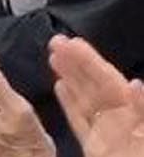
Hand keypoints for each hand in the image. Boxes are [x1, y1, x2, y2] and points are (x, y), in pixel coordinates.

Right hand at [50, 35, 143, 156]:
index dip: (93, 64)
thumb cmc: (140, 156)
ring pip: (87, 102)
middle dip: (78, 65)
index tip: (73, 43)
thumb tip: (134, 85)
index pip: (113, 86)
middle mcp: (124, 125)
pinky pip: (83, 124)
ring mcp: (110, 138)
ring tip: (52, 57)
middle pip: (98, 89)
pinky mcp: (97, 151)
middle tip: (55, 42)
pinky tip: (60, 87)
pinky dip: (71, 105)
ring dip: (71, 78)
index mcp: (137, 120)